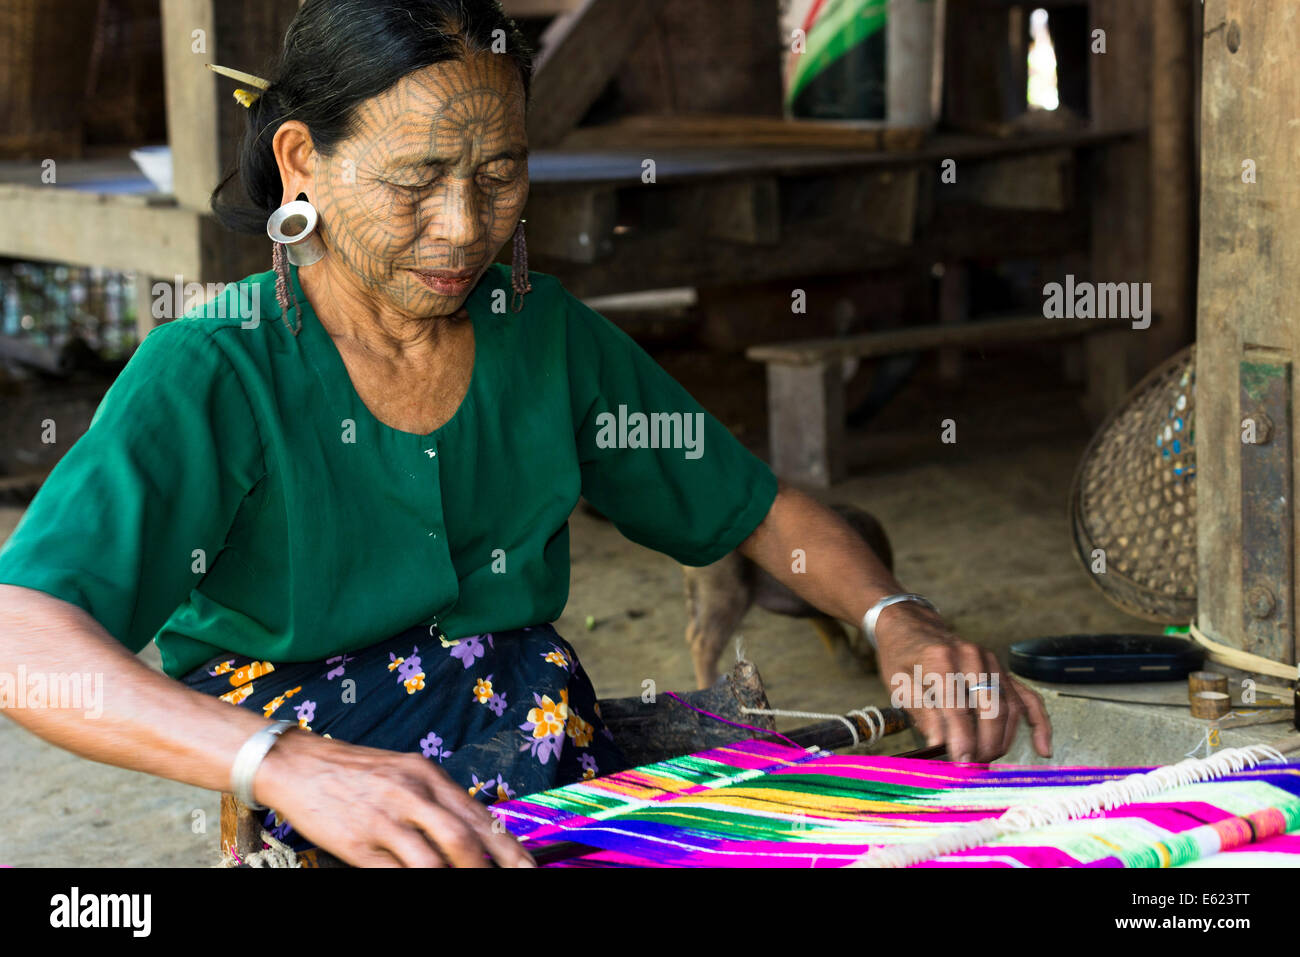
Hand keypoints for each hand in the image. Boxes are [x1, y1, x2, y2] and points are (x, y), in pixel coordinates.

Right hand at [254, 731, 534, 866]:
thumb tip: (474, 833)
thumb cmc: (356, 770)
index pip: (478, 814)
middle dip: (486, 869)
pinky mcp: (358, 844)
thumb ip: (437, 799)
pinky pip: (396, 874)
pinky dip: (414, 883)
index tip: (528, 868)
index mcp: (427, 774)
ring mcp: (384, 820)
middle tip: (501, 883)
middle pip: (462, 839)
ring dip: (454, 877)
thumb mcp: (404, 771)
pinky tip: (426, 886)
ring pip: (432, 862)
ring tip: (463, 884)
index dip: (507, 847)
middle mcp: (410, 794)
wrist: (298, 763)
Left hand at [874, 603, 1051, 762]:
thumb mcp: (899, 684)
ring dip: (1004, 740)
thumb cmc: (904, 660)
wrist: (914, 628)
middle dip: (986, 744)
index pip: (957, 706)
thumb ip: (921, 712)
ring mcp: (992, 662)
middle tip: (975, 767)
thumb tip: (939, 745)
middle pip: (990, 708)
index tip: (962, 764)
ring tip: (988, 761)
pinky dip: (1039, 724)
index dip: (962, 738)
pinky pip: (1028, 697)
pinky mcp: (1004, 670)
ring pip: (1010, 706)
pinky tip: (1043, 748)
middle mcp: (971, 657)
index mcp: (940, 659)